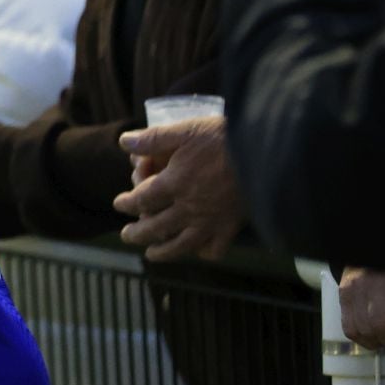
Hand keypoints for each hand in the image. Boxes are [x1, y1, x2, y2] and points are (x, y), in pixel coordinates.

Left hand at [112, 117, 244, 260]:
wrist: (265, 151)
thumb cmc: (223, 137)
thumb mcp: (184, 130)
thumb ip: (153, 138)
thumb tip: (123, 142)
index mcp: (174, 183)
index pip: (142, 199)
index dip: (127, 203)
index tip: (119, 204)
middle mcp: (189, 207)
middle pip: (155, 227)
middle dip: (137, 233)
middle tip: (126, 236)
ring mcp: (210, 221)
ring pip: (180, 245)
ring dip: (163, 252)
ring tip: (151, 254)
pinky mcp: (231, 227)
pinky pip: (214, 249)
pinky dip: (203, 253)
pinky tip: (196, 250)